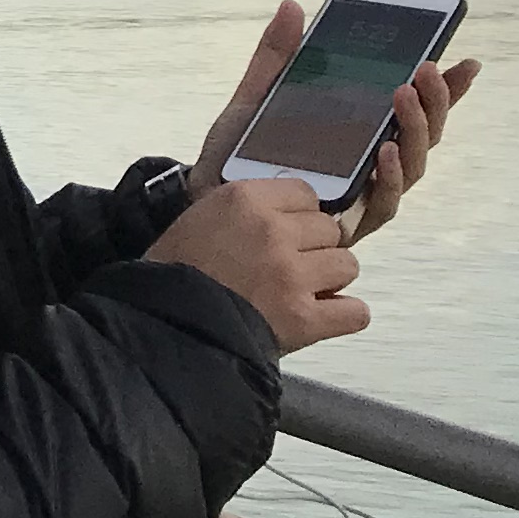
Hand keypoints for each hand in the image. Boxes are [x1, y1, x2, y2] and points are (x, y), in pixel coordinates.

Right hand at [149, 173, 368, 351]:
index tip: (286, 230)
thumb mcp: (198, 218)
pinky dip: (343, 316)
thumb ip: (242, 209)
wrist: (163, 325)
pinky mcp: (305, 318)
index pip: (305, 192)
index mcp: (244, 200)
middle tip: (289, 265)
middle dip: (314, 248)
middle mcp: (273, 231)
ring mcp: (292, 275)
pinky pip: (354, 312)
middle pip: (329, 229)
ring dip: (329, 279)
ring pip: (347, 265)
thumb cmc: (173, 274)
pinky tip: (324, 316)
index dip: (297, 215)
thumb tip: (279, 212)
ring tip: (303, 291)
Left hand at [193, 0, 478, 245]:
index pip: (411, 110)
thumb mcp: (256, 98)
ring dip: (415, 129)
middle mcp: (371, 165)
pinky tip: (385, 151)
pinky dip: (390, 176)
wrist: (206, 201)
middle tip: (425, 68)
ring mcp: (364, 195)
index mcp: (358, 132)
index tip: (465, 62)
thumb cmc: (237, 155)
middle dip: (434, 101)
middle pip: (423, 136)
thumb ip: (276, 57)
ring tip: (403, 95)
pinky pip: (382, 202)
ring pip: (412, 166)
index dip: (445, 91)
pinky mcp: (350, 224)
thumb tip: (294, 6)